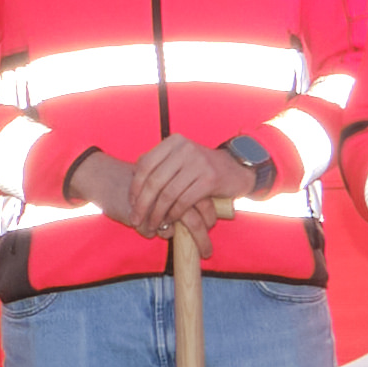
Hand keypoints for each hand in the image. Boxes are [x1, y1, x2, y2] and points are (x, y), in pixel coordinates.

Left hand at [77, 136, 249, 238]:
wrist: (236, 170)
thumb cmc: (201, 168)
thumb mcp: (180, 159)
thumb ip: (159, 163)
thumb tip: (131, 173)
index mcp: (173, 142)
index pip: (145, 164)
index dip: (135, 186)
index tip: (132, 203)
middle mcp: (184, 149)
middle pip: (154, 180)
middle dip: (143, 204)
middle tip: (136, 220)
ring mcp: (198, 162)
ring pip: (168, 193)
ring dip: (157, 213)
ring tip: (152, 225)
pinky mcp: (209, 179)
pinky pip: (184, 201)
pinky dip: (174, 214)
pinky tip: (170, 221)